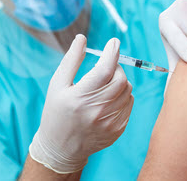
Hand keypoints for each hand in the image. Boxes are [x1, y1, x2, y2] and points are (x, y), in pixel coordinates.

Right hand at [28, 35, 133, 173]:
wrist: (60, 148)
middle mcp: (97, 111)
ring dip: (120, 81)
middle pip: (120, 79)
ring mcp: (109, 123)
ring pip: (127, 90)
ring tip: (105, 83)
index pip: (104, 70)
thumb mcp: (57, 85)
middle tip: (107, 66)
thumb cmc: (56, 112)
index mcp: (79, 98)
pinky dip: (123, 95)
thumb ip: (71, 60)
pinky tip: (108, 98)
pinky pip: (129, 103)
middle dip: (116, 67)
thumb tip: (82, 38)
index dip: (111, 52)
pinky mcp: (118, 130)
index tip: (113, 42)